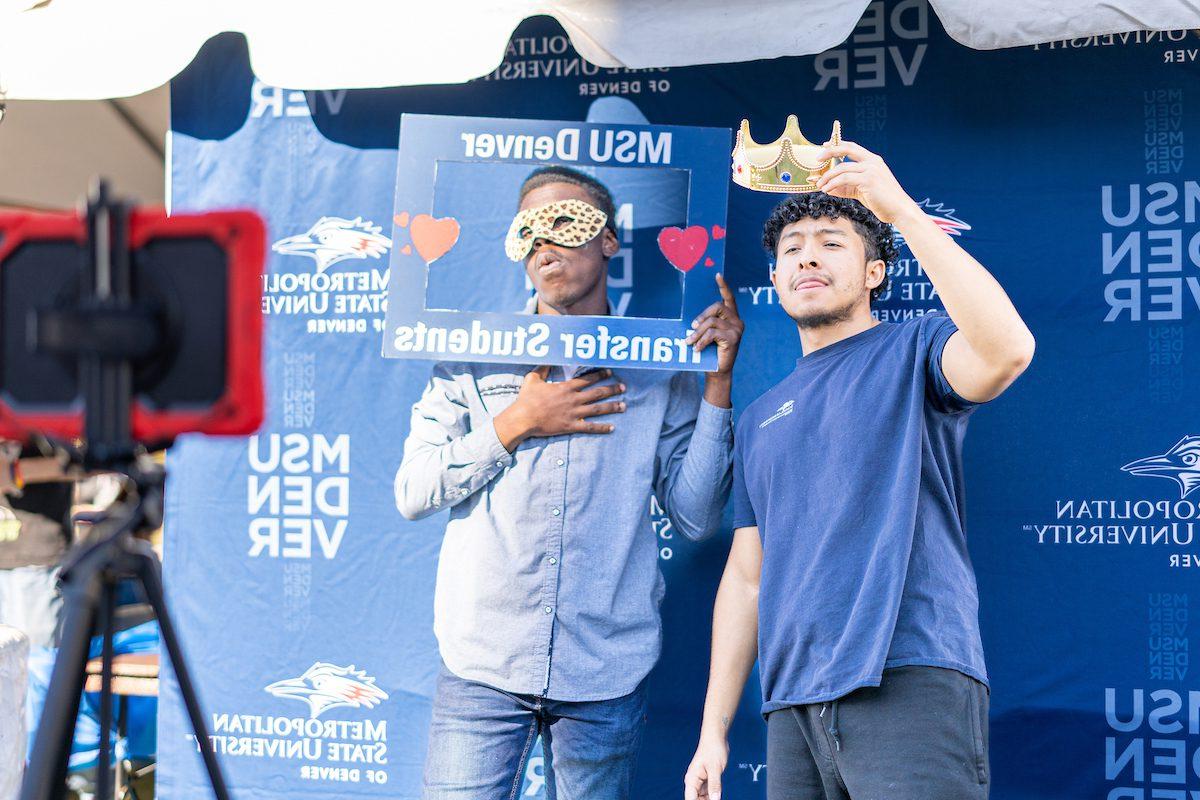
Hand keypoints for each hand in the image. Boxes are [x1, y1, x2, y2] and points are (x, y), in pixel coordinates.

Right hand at [493, 367, 624, 451]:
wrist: (523, 418)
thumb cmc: (527, 399)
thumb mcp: (533, 379)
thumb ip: (543, 368)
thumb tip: (547, 358)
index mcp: (566, 387)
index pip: (587, 379)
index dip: (600, 375)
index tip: (610, 372)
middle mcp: (573, 399)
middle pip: (597, 393)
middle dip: (612, 389)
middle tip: (624, 387)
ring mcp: (573, 413)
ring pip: (597, 409)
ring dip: (612, 406)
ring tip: (624, 405)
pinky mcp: (571, 426)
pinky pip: (589, 427)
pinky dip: (602, 428)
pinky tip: (612, 427)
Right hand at [684, 734, 728, 799]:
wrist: (717, 738)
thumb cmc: (713, 749)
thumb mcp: (715, 768)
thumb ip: (714, 785)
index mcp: (691, 779)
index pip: (690, 799)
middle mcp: (694, 781)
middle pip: (696, 799)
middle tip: (716, 799)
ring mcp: (701, 781)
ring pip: (703, 798)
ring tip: (717, 798)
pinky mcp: (707, 779)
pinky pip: (709, 793)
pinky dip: (713, 797)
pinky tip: (718, 797)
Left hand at [686, 273, 743, 376]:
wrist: (718, 371)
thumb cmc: (711, 351)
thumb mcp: (708, 335)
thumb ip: (705, 324)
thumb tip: (691, 322)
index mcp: (732, 317)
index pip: (729, 298)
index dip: (723, 286)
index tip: (717, 274)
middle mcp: (737, 321)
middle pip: (717, 307)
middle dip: (701, 316)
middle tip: (691, 327)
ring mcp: (737, 329)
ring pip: (712, 322)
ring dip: (697, 332)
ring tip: (689, 342)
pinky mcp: (734, 338)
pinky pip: (712, 334)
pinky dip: (701, 341)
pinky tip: (697, 348)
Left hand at [813, 139, 919, 224]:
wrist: (899, 210)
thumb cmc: (881, 201)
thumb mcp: (861, 191)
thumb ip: (846, 187)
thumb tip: (827, 188)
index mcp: (873, 160)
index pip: (852, 147)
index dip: (837, 145)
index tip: (825, 145)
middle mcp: (872, 161)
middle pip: (847, 149)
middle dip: (829, 152)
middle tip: (817, 159)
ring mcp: (871, 169)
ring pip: (842, 168)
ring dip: (827, 177)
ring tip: (819, 185)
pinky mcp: (868, 180)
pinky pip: (844, 179)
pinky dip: (832, 184)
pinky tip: (826, 190)